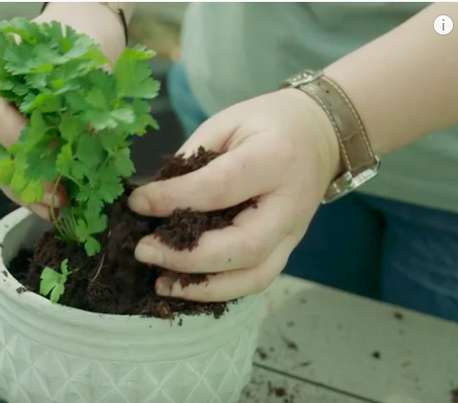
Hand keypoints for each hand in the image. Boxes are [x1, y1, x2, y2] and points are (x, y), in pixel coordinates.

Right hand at [0, 3, 125, 218]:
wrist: (84, 34)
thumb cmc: (82, 43)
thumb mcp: (89, 63)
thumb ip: (86, 99)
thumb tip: (88, 144)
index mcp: (0, 76)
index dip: (18, 142)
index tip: (52, 158)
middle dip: (19, 179)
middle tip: (56, 197)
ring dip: (24, 194)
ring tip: (57, 210)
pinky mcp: (13, 144)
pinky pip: (13, 173)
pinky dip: (32, 193)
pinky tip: (54, 207)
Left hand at [129, 89, 341, 301]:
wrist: (321, 135)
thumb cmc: (265, 124)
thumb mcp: (225, 124)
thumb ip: (190, 162)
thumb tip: (150, 200)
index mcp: (274, 159)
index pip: (220, 187)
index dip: (174, 199)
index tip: (137, 204)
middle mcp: (289, 205)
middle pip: (243, 247)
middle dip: (188, 257)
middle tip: (145, 251)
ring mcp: (293, 234)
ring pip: (254, 277)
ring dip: (203, 287)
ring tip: (160, 282)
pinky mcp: (288, 251)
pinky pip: (255, 281)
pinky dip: (218, 290)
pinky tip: (184, 286)